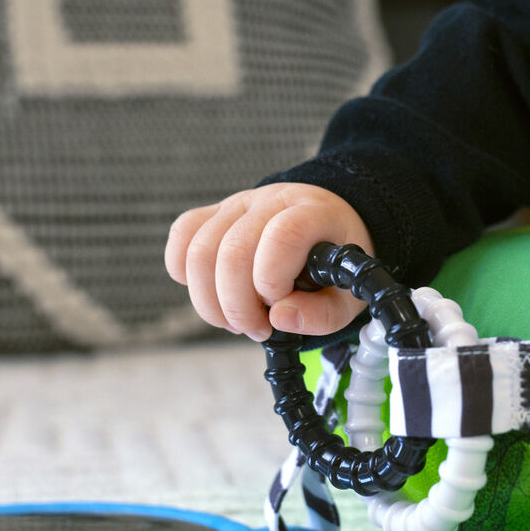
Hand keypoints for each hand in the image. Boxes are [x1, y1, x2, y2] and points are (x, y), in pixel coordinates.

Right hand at [164, 183, 373, 340]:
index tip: (277, 306)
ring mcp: (239, 203)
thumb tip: (279, 319)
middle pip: (232, 250)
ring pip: (200, 250)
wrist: (327, 229)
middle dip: (237, 306)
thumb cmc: (335, 268)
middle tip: (256, 329)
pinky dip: (184, 272)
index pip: (282, 236)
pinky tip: (210, 295)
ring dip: (210, 301)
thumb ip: (322, 314)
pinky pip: (182, 234)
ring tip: (236, 321)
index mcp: (314, 214)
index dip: (271, 279)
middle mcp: (273, 201)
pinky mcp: (214, 212)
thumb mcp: (347, 298)